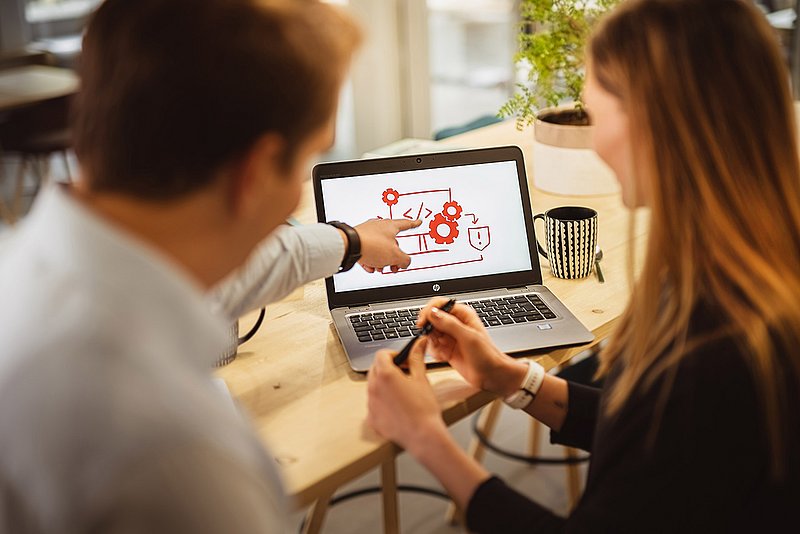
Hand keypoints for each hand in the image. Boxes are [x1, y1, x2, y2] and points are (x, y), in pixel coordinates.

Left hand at [354, 219, 420, 272]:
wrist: (349, 246)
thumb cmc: (372, 245)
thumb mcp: (395, 256)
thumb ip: (405, 260)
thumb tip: (404, 262)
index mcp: (391, 226)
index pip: (406, 224)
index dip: (414, 224)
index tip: (418, 222)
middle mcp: (379, 226)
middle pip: (392, 243)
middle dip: (394, 256)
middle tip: (394, 266)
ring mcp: (368, 232)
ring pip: (380, 248)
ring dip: (382, 261)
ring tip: (379, 268)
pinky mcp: (358, 239)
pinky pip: (368, 250)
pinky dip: (371, 259)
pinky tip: (369, 266)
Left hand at [367, 337, 445, 453]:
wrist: (423, 435)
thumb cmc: (424, 408)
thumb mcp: (421, 378)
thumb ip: (417, 358)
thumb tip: (419, 344)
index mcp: (385, 375)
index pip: (381, 355)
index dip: (393, 354)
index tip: (402, 359)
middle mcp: (373, 388)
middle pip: (374, 369)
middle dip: (387, 368)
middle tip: (403, 374)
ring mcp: (370, 404)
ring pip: (372, 387)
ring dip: (383, 385)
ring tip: (401, 392)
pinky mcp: (371, 418)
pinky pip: (373, 404)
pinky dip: (381, 402)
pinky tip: (396, 407)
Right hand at [417, 298, 527, 396]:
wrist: (491, 375)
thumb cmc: (487, 355)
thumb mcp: (468, 337)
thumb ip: (449, 324)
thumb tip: (433, 313)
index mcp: (462, 314)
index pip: (439, 304)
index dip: (429, 311)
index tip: (423, 322)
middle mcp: (455, 324)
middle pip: (431, 319)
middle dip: (429, 330)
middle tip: (434, 340)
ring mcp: (450, 337)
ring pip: (430, 334)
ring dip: (433, 343)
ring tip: (443, 350)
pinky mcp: (446, 349)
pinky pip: (432, 347)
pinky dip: (435, 352)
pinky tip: (445, 357)